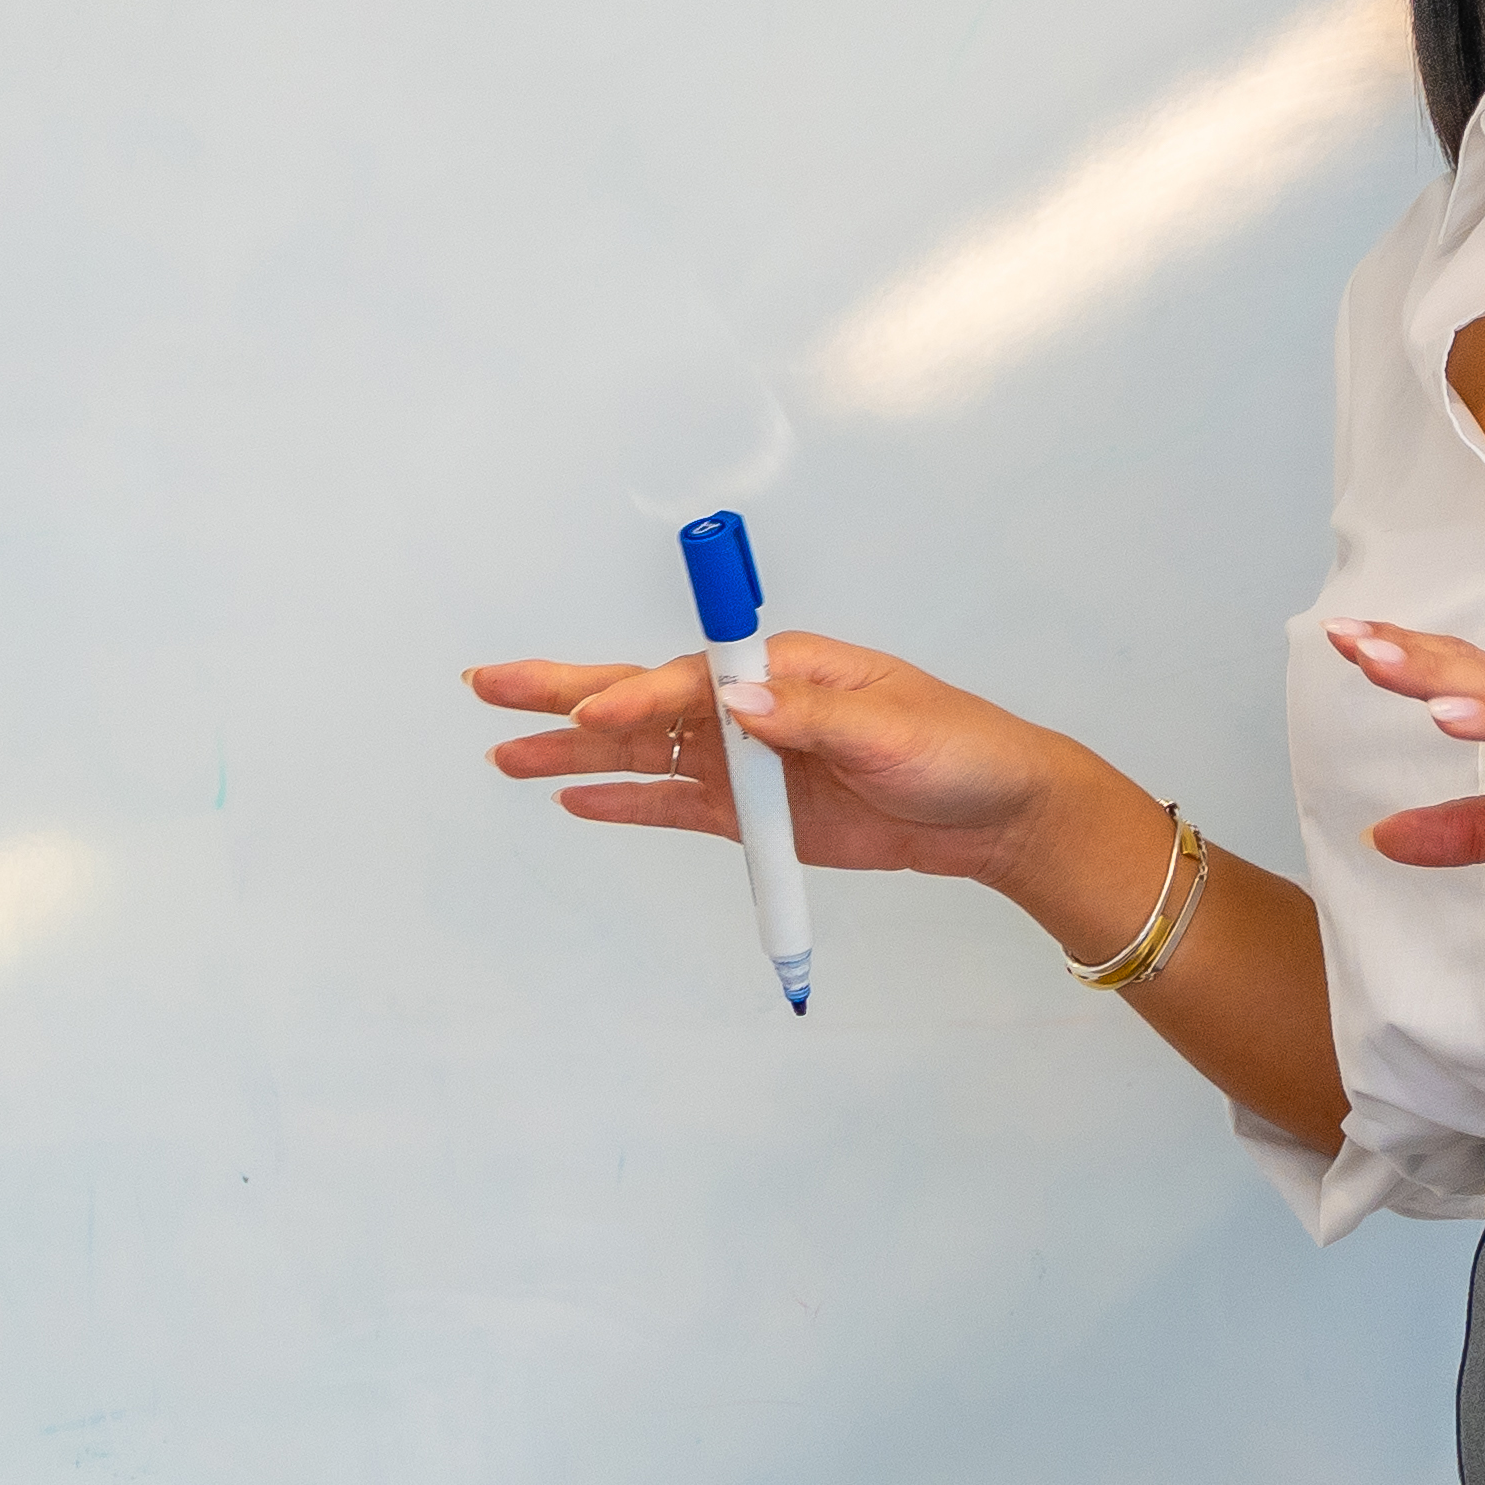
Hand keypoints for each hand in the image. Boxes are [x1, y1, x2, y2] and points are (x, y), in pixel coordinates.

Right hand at [465, 633, 1130, 896]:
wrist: (996, 816)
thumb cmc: (958, 749)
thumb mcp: (894, 727)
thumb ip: (813, 716)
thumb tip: (738, 701)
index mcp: (785, 668)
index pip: (690, 682)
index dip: (637, 699)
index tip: (594, 716)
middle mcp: (751, 707)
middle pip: (639, 701)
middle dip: (563, 694)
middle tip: (487, 685)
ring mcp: (747, 764)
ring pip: (639, 758)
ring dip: (571, 757)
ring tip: (502, 753)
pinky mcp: (754, 817)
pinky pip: (673, 809)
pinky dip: (624, 805)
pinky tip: (572, 799)